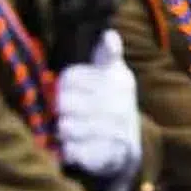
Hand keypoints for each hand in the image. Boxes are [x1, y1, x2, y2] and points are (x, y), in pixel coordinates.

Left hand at [57, 30, 141, 190]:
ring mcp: (114, 131)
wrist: (129, 144)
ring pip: (65, 127)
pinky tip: (77, 146)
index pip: (70, 78)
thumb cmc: (112, 101)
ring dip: (63, 130)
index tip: (71, 89)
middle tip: (69, 111)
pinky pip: (72, 150)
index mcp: (117, 80)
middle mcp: (119, 104)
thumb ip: (106, 54)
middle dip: (61, 108)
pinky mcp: (106, 155)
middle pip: (63, 102)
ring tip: (73, 128)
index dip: (64, 84)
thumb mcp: (113, 73)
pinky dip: (70, 150)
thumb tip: (110, 35)